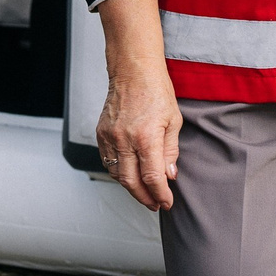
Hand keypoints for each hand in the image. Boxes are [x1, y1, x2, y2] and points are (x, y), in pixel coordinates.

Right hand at [96, 0, 184, 210]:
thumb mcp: (174, 121)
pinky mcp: (101, 133)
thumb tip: (169, 176)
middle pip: (131, 182)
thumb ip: (170, 151)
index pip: (152, 177)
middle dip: (144, 198)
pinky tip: (130, 175)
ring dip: (131, 188)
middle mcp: (124, 139)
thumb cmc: (156, 91)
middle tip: (155, 204)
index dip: (160, 194)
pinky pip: (107, 161)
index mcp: (146, 137)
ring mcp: (110, 137)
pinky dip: (119, 172)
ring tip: (145, 193)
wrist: (133, 70)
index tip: (166, 202)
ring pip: (117, 174)